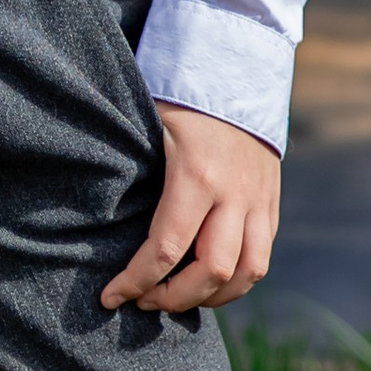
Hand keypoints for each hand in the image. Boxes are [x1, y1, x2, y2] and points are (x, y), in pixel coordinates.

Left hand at [101, 100, 280, 312]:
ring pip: (248, 272)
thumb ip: (133, 176)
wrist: (234, 70)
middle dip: (174, 298)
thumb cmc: (179, 100)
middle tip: (144, 301)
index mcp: (196, 176)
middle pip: (212, 272)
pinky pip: (262, 256)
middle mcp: (234, 194)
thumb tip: (98, 225)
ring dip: (213, 297)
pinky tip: (209, 282)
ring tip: (180, 299)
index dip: (137, 281)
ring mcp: (259, 199)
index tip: (111, 297)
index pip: (167, 250)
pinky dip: (237, 278)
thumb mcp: (149, 130)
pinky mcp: (271, 202)